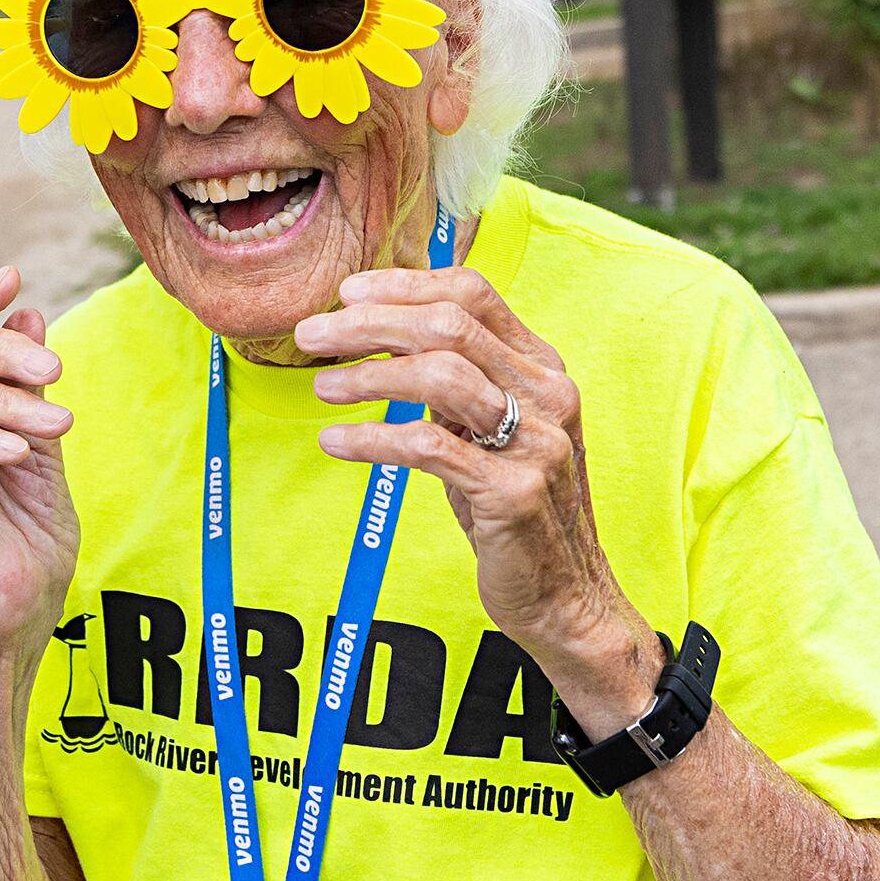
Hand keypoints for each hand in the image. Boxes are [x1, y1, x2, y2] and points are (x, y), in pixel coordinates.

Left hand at [297, 266, 652, 710]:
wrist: (567, 596)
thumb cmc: (515, 510)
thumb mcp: (494, 433)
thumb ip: (459, 383)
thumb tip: (383, 334)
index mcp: (544, 369)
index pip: (474, 294)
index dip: (406, 284)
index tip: (349, 292)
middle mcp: (549, 395)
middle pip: (449, 326)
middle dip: (371, 322)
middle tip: (312, 334)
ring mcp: (536, 443)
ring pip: (440, 375)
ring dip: (368, 375)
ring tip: (322, 386)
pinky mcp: (512, 493)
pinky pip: (427, 448)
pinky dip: (372, 438)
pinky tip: (336, 441)